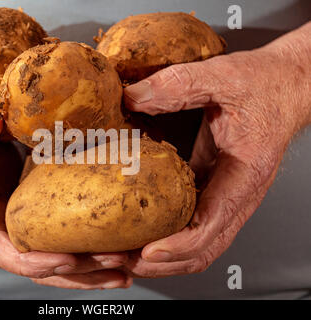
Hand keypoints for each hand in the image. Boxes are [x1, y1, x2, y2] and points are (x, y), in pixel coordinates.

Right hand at [0, 91, 129, 288]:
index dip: (31, 262)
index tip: (67, 260)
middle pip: (34, 262)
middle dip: (76, 270)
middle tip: (118, 265)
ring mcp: (11, 212)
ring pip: (49, 251)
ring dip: (88, 263)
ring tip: (128, 264)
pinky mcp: (27, 200)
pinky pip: (55, 225)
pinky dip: (83, 235)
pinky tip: (115, 236)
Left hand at [121, 32, 309, 276]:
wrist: (285, 86)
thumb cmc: (265, 85)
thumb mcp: (223, 76)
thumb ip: (178, 84)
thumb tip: (133, 97)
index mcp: (244, 174)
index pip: (212, 226)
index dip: (178, 244)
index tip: (146, 249)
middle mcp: (237, 195)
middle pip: (201, 250)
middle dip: (160, 261)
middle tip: (120, 258)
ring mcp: (224, 196)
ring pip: (195, 245)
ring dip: (160, 256)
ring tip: (121, 253)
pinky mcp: (212, 190)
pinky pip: (190, 225)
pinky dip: (164, 236)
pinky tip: (138, 230)